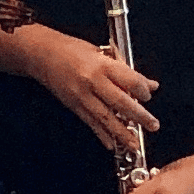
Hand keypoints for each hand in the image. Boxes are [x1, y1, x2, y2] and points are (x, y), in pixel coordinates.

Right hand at [29, 28, 156, 155]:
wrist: (41, 54)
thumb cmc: (70, 49)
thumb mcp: (100, 52)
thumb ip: (124, 70)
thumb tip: (147, 83)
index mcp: (102, 65)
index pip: (130, 81)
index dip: (143, 90)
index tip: (148, 95)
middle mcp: (92, 82)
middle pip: (121, 103)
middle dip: (140, 117)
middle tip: (153, 125)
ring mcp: (82, 96)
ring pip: (107, 118)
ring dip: (123, 133)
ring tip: (134, 144)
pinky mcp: (74, 106)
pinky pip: (91, 123)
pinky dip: (102, 135)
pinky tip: (111, 144)